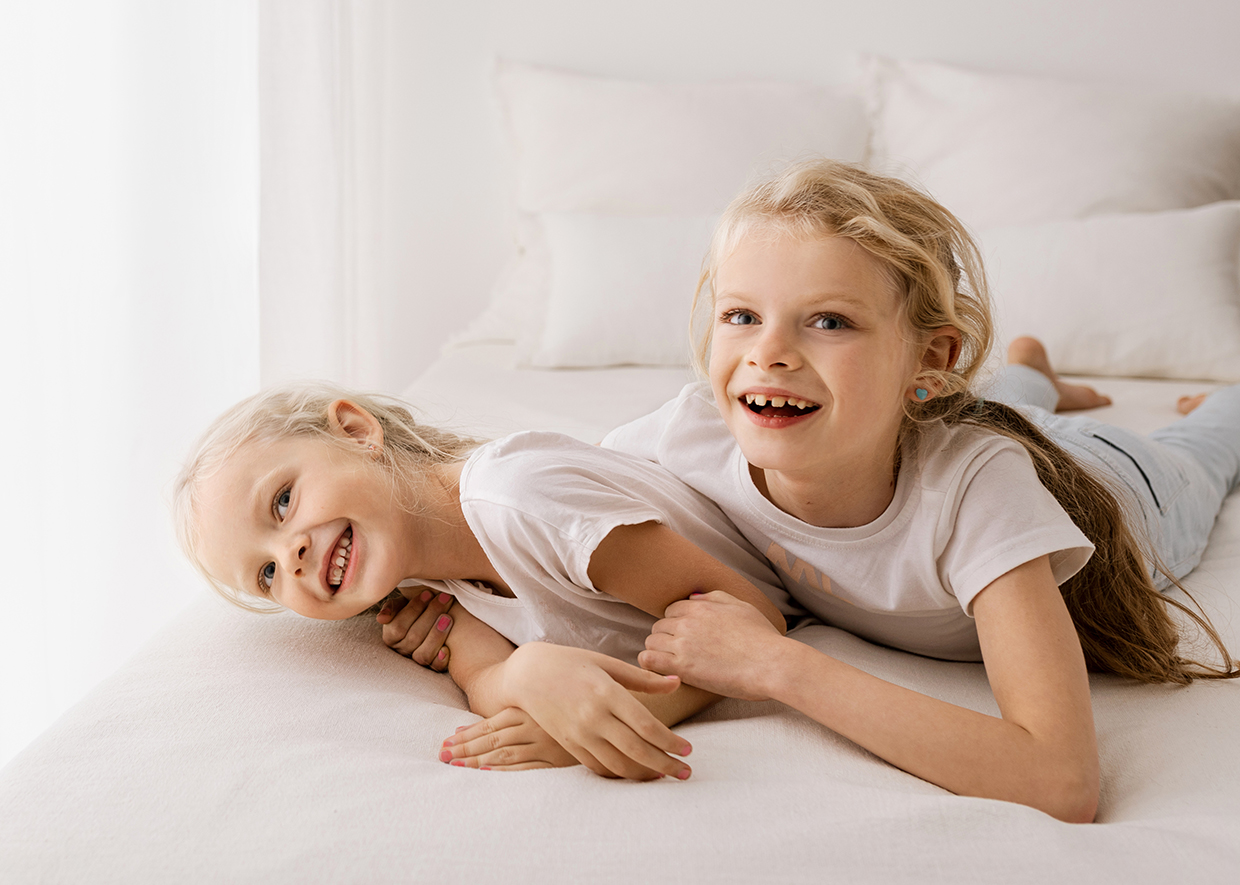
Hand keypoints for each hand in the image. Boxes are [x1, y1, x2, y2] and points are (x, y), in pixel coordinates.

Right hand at [377, 588, 454, 670]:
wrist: (433, 618)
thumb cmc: (417, 609)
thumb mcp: (402, 604)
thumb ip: (392, 607)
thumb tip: (382, 619)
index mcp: (390, 636)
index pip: (398, 627)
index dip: (413, 609)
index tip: (428, 593)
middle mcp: (402, 650)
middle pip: (413, 638)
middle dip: (431, 615)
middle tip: (445, 598)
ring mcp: (417, 660)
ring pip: (423, 655)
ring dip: (436, 636)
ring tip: (448, 617)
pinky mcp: (433, 667)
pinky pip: (435, 668)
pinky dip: (441, 660)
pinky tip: (447, 648)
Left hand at [438, 708, 580, 770]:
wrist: (602, 720)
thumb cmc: (561, 712)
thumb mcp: (535, 707)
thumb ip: (502, 716)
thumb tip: (461, 728)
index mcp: (528, 710)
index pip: (490, 724)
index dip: (466, 735)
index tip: (446, 742)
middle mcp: (534, 726)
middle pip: (493, 739)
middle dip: (465, 748)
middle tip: (443, 756)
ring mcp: (545, 745)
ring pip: (505, 754)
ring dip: (478, 760)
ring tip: (456, 766)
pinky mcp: (557, 762)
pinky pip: (526, 768)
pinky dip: (504, 770)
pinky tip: (485, 772)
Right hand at [498, 643, 693, 780]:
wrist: (527, 674)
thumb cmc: (571, 663)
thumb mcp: (607, 663)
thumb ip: (643, 679)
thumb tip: (676, 684)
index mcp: (607, 692)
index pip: (646, 725)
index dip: (670, 741)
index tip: (687, 749)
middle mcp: (593, 716)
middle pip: (637, 749)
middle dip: (665, 764)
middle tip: (685, 773)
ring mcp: (579, 733)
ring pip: (618, 764)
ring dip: (644, 774)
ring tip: (664, 776)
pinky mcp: (569, 744)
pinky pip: (598, 767)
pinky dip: (619, 774)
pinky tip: (635, 773)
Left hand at [639, 590, 783, 700]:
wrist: (771, 663)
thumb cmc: (763, 637)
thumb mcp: (742, 607)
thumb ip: (715, 598)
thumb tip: (693, 597)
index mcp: (701, 606)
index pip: (672, 610)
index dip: (677, 623)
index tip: (686, 636)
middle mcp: (688, 622)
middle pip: (660, 626)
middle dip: (667, 637)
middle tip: (680, 652)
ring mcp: (683, 644)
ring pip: (652, 642)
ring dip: (659, 651)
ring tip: (673, 662)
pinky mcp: (682, 667)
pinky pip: (649, 660)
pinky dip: (651, 664)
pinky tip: (664, 670)